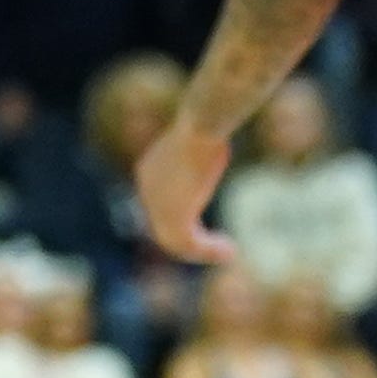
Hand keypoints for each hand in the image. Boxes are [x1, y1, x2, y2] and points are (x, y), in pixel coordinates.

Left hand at [135, 115, 236, 263]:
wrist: (201, 126)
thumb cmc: (207, 126)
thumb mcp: (202, 139)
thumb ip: (202, 155)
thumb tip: (214, 149)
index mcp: (148, 171)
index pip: (161, 207)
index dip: (184, 222)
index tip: (206, 230)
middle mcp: (146, 190)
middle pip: (166, 228)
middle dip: (194, 241)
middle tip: (222, 246)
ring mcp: (156, 206)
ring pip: (178, 242)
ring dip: (204, 251)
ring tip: (228, 251)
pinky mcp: (172, 217)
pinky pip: (190, 244)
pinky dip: (209, 251)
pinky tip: (230, 250)